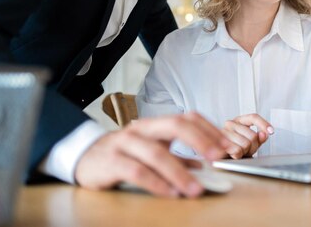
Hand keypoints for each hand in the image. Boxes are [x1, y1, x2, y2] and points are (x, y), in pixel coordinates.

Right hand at [74, 112, 228, 197]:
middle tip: (218, 157)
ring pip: (157, 153)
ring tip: (195, 188)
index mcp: (156, 125)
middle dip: (200, 140)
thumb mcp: (152, 151)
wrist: (83, 157)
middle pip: (175, 125)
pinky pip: (137, 171)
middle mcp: (142, 129)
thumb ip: (177, 158)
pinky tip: (170, 193)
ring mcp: (125, 143)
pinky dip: (156, 183)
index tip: (227, 146)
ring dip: (180, 172)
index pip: (187, 118)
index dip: (209, 130)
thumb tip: (203, 166)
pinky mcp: (111, 162)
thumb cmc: (122, 154)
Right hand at [222, 113, 273, 158]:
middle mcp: (230, 124)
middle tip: (246, 149)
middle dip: (253, 146)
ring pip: (246, 144)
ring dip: (245, 152)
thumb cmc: (237, 148)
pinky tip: (233, 155)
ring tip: (239, 152)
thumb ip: (259, 138)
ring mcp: (224, 132)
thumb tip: (264, 134)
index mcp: (239, 120)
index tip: (271, 131)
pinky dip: (238, 155)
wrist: (223, 159)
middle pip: (253, 135)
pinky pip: (237, 150)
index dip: (264, 124)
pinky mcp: (219, 143)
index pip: (253, 117)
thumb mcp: (251, 143)